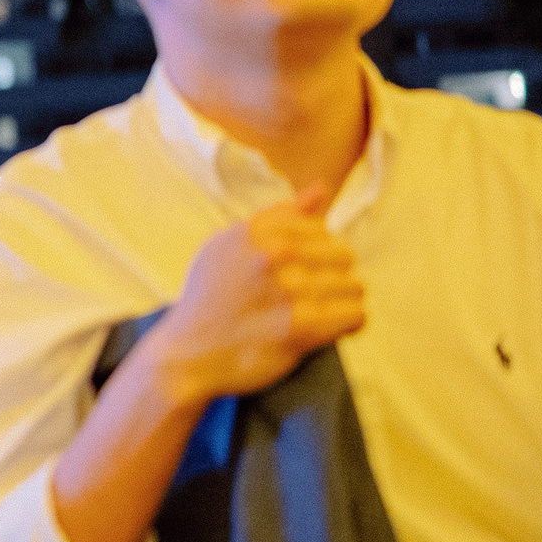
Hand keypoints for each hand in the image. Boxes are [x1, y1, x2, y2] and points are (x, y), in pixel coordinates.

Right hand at [148, 185, 365, 402]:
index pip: (321, 230)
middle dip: (331, 275)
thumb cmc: (208, 298)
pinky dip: (346, 323)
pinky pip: (355, 316)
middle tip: (308, 294)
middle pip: (343, 256)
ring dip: (340, 301)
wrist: (186, 352)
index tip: (297, 270)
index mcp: (258, 231)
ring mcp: (289, 292)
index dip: (314, 251)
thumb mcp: (228, 243)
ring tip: (316, 311)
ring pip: (353, 287)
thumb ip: (277, 216)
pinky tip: (326, 327)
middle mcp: (274, 255)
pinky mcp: (300, 328)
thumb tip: (320, 189)